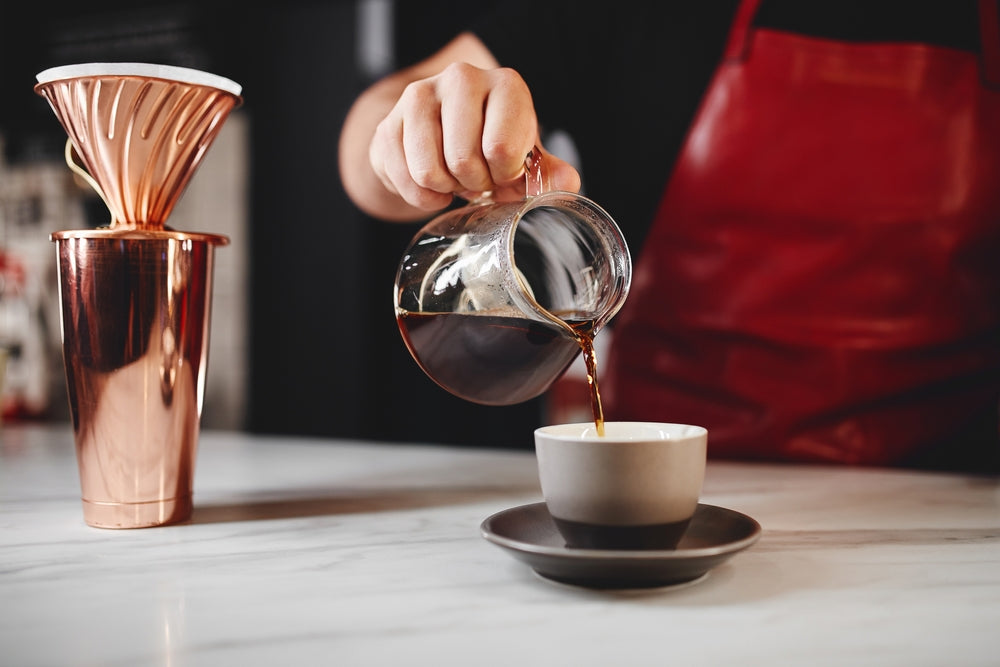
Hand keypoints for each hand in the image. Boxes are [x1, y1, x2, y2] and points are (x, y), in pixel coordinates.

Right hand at [369, 62, 579, 211]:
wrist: (443, 137)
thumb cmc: (492, 146)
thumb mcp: (525, 158)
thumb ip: (548, 173)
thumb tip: (568, 184)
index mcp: (505, 85)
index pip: (501, 148)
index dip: (504, 175)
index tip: (504, 171)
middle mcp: (461, 78)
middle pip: (463, 160)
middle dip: (474, 184)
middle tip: (478, 178)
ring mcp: (419, 96)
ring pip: (429, 170)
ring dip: (446, 189)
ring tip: (456, 178)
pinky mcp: (388, 123)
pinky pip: (404, 179)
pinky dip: (422, 196)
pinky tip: (433, 185)